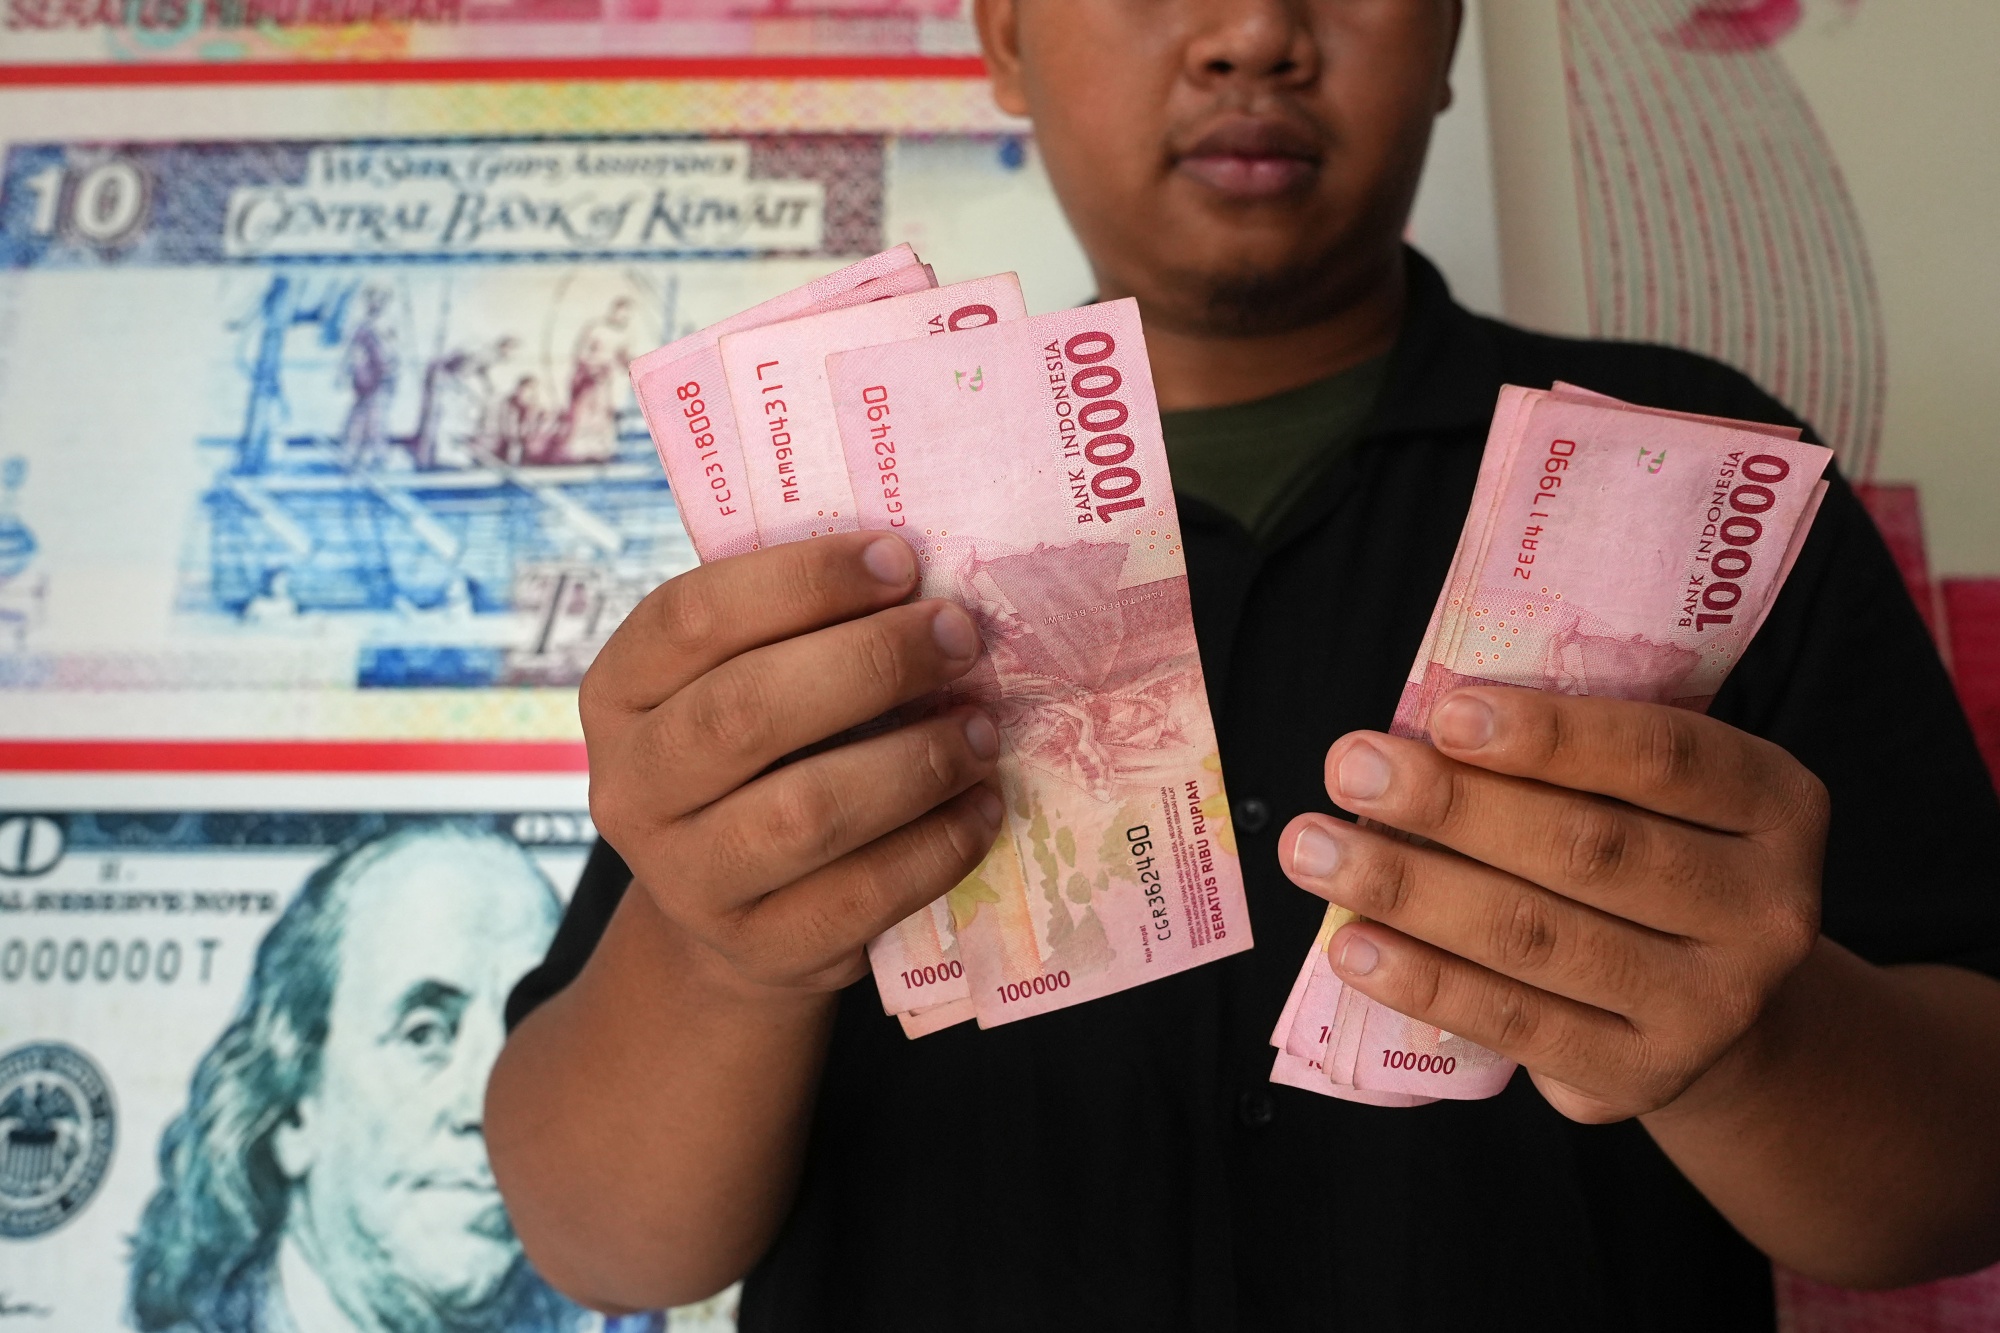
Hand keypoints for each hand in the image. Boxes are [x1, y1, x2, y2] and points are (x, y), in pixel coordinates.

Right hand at [582, 531, 1002, 997]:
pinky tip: (981, 805)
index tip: (902, 560)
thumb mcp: (744, 684)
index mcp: (619, 693)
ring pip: (806, 812)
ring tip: (979, 730)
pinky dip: (936, 846)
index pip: (694, 617)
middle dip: (872, 662)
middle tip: (960, 637)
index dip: (803, 580)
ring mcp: (687, 880)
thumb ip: (798, 630)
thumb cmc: (760, 761)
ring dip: (915, 761)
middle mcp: (631, 788)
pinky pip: (860, 895)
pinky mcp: (760, 948)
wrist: (733, 917)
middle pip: (747, 711)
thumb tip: (923, 579)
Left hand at [1279, 688, 1829, 1122]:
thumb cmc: (1648, 853)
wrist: (1711, 1002)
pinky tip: (1350, 944)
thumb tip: (1416, 730)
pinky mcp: (1641, 1076)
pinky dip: (1423, 981)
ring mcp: (1712, 1007)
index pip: (1663, 756)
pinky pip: (1515, 1023)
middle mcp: (1766, 909)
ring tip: (1314, 850)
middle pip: (1588, 848)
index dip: (1552, 736)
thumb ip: (1568, 757)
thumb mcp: (1646, 791)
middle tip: (1348, 767)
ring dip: (1410, 888)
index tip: (1445, 713)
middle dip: (1452, 805)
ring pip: (1537, 937)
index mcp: (1775, 804)